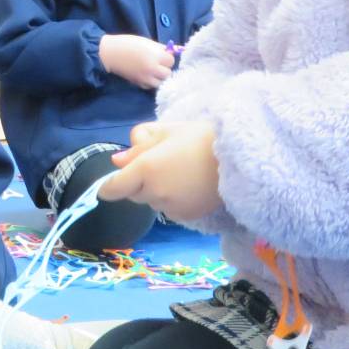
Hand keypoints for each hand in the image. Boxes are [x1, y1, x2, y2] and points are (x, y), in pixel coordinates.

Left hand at [97, 120, 220, 224]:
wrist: (239, 157)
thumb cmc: (201, 136)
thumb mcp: (166, 131)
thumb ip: (138, 146)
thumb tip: (116, 161)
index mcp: (146, 168)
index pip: (114, 187)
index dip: (108, 186)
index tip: (108, 184)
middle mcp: (154, 191)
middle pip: (133, 193)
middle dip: (138, 182)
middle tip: (160, 164)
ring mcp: (170, 207)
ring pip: (152, 201)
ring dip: (156, 191)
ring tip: (179, 173)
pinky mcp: (185, 216)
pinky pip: (168, 210)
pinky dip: (172, 201)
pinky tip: (189, 187)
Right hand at [99, 34, 175, 89]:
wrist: (110, 53)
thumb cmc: (127, 44)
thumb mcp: (146, 42)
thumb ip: (160, 48)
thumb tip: (172, 52)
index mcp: (155, 56)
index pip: (171, 61)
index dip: (167, 58)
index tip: (162, 55)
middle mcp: (152, 69)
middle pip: (167, 73)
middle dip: (165, 68)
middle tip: (158, 64)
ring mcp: (145, 78)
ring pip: (161, 82)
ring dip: (159, 77)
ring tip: (153, 71)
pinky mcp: (138, 83)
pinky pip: (150, 86)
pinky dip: (150, 82)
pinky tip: (146, 76)